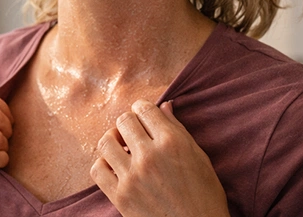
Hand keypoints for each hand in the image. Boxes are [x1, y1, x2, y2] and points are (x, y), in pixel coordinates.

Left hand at [90, 100, 228, 216]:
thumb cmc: (205, 196)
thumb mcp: (200, 158)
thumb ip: (179, 130)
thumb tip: (165, 105)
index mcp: (172, 143)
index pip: (145, 109)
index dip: (142, 108)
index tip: (144, 115)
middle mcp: (149, 156)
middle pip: (123, 121)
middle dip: (129, 122)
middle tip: (134, 132)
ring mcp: (132, 176)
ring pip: (106, 142)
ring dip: (113, 140)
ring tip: (122, 147)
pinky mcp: (120, 196)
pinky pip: (97, 169)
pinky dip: (103, 163)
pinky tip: (115, 167)